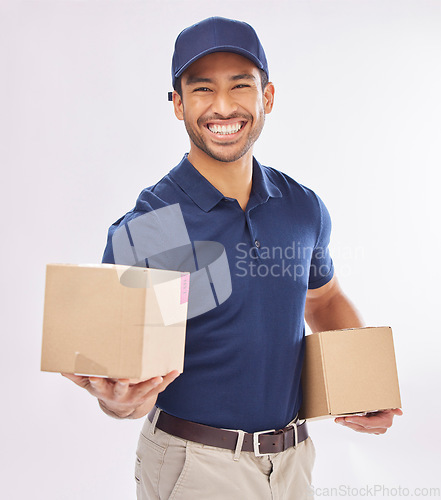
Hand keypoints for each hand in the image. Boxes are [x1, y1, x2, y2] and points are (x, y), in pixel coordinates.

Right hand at [61, 370, 179, 418]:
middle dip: (123, 383)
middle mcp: (121, 395)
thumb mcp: (89, 385)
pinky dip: (168, 379)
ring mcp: (136, 395)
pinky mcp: (149, 393)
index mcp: (105, 391)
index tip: (95, 375)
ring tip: (158, 376)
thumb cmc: (104, 389)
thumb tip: (61, 368)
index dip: (97, 381)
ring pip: (144, 390)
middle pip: (122, 389)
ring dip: (151, 384)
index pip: (99, 386)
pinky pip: (161, 388)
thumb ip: (77, 376)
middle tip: (125, 377)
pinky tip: (176, 370)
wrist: (122, 408)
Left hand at [334, 408, 402, 433]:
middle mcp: (380, 428)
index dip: (358, 421)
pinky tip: (341, 421)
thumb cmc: (386, 402)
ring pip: (358, 428)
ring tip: (337, 420)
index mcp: (385, 422)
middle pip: (361, 427)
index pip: (368, 423)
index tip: (347, 418)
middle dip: (349, 423)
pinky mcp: (368, 429)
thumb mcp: (389, 403)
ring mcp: (374, 430)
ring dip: (347, 424)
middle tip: (338, 419)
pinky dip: (349, 424)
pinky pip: (357, 427)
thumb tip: (399, 413)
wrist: (385, 404)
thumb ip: (393, 408)